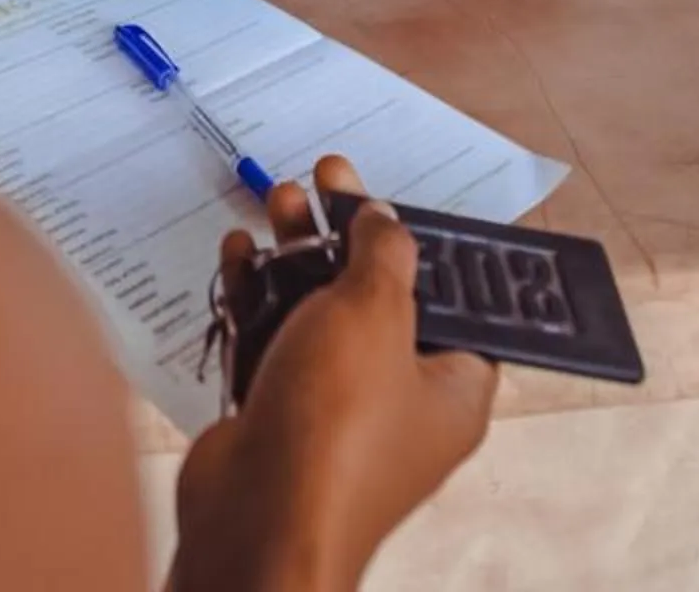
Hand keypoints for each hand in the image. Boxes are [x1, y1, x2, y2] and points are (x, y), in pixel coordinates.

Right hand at [171, 156, 499, 591]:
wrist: (254, 518)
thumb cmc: (335, 429)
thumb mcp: (376, 313)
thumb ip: (384, 254)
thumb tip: (385, 220)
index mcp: (453, 389)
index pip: (456, 303)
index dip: (426, 244)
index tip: (393, 196)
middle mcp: (399, 405)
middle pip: (378, 299)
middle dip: (347, 235)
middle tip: (325, 181)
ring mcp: (334, 413)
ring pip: (320, 316)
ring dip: (297, 257)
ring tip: (278, 202)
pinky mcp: (279, 418)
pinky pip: (274, 343)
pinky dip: (258, 298)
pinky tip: (242, 256)